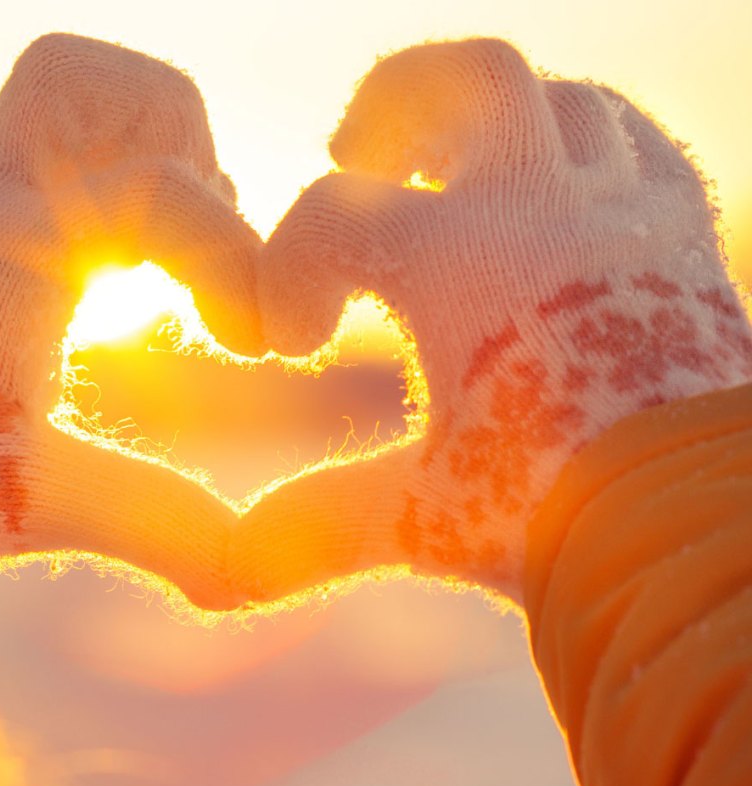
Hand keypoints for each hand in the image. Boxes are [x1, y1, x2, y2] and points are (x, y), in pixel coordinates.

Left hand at [0, 34, 262, 606]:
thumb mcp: (40, 503)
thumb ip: (160, 527)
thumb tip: (254, 574)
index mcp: (6, 252)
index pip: (153, 182)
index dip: (233, 254)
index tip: (256, 349)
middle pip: (85, 80)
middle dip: (180, 143)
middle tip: (200, 248)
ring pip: (67, 92)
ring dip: (147, 144)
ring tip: (176, 248)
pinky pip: (53, 144)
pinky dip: (114, 171)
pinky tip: (135, 263)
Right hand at [234, 39, 751, 603]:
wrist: (697, 534)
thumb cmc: (555, 517)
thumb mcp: (418, 516)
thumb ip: (314, 521)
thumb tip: (228, 566)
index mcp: (460, 263)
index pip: (333, 215)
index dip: (287, 268)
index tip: (294, 340)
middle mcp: (546, 211)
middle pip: (465, 79)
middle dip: (393, 103)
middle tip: (354, 150)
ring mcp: (625, 214)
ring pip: (563, 100)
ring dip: (491, 124)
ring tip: (451, 170)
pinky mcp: (682, 239)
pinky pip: (638, 146)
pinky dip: (583, 150)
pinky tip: (551, 195)